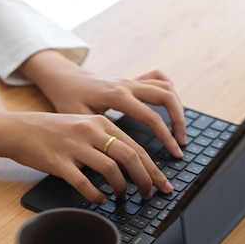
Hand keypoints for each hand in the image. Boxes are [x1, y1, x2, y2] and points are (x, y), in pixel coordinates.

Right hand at [0, 111, 173, 203]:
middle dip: (146, 179)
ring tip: (124, 196)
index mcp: (100, 122)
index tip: (162, 183)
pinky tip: (100, 200)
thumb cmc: (51, 131)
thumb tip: (130, 164)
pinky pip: (84, 183)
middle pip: (130, 157)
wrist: (18, 130)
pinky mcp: (59, 162)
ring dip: (123, 187)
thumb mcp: (82, 126)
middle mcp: (91, 131)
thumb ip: (105, 140)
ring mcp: (75, 146)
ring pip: (111, 170)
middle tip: (151, 194)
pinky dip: (96, 195)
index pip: (136, 147)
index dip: (153, 168)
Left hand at [18, 50, 185, 157]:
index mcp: (116, 96)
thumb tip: (114, 165)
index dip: (166, 137)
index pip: (151, 117)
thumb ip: (97, 137)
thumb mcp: (78, 119)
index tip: (174, 154)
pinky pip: (158, 78)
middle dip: (179, 122)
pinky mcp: (131, 80)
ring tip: (180, 130)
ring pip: (167, 87)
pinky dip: (168, 90)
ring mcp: (131, 81)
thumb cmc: (67, 99)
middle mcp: (127, 85)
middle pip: (167, 98)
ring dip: (178, 108)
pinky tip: (170, 106)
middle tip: (181, 144)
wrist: (63, 78)